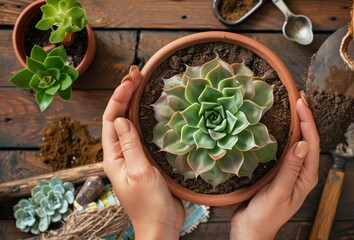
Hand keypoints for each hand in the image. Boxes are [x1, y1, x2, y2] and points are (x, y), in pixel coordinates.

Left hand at [102, 66, 184, 239]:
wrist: (161, 225)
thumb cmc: (149, 203)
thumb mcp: (139, 171)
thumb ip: (130, 144)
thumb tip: (121, 118)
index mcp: (113, 155)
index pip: (111, 119)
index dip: (119, 96)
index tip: (131, 79)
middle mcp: (121, 153)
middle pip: (120, 117)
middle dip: (126, 94)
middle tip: (138, 74)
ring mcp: (135, 156)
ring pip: (132, 124)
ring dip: (137, 104)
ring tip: (145, 85)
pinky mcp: (148, 160)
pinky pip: (145, 135)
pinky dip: (149, 120)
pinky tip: (156, 112)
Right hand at [230, 96, 319, 239]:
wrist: (250, 230)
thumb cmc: (265, 215)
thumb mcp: (279, 191)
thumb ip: (291, 168)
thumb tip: (303, 143)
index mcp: (306, 176)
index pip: (312, 143)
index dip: (308, 121)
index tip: (300, 102)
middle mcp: (301, 172)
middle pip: (307, 140)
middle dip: (304, 118)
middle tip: (298, 97)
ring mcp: (290, 172)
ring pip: (296, 143)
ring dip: (295, 124)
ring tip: (290, 106)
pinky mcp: (278, 172)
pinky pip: (284, 150)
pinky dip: (283, 135)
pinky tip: (276, 127)